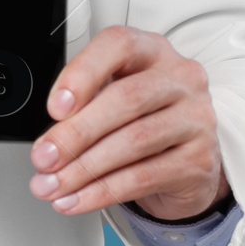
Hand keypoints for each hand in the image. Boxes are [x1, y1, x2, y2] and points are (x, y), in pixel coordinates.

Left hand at [27, 26, 228, 220]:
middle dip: (76, 133)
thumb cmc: (141, 120)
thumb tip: (48, 142)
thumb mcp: (111, 98)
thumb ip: (83, 106)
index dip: (82, 74)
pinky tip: (77, 199)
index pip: (119, 46)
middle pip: (126, 99)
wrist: (186, 162)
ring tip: (54, 185)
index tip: (55, 107)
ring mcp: (196, 119)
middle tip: (45, 157)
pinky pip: (143, 177)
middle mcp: (180, 79)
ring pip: (133, 141)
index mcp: (152, 51)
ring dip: (84, 169)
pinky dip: (102, 192)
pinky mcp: (200, 160)